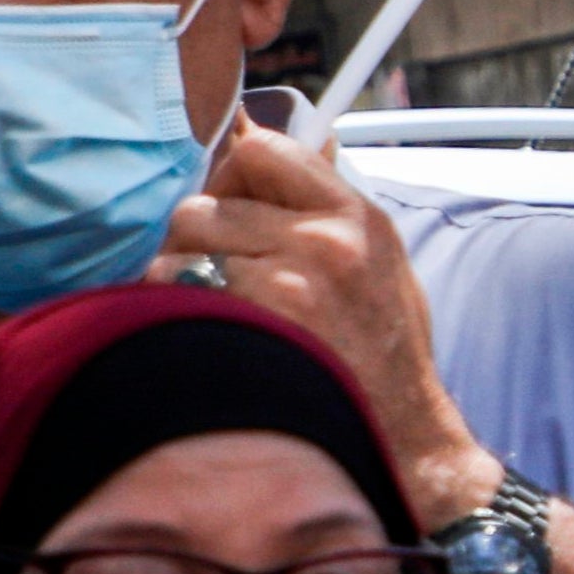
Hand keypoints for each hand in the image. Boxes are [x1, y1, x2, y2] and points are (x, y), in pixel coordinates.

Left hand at [156, 118, 490, 516]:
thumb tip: (283, 142)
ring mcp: (284, 279)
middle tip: (219, 273)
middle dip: (201, 237)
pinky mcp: (248, 320)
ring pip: (181, 244)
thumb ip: (329, 206)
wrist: (399, 431)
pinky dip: (176, 310)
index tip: (237, 207)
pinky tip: (208, 334)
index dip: (234, 176)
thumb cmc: (384, 349)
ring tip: (213, 307)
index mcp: (356, 216)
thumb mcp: (380, 261)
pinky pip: (173, 290)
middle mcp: (322, 238)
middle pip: (205, 202)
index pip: (263, 150)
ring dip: (182, 273)